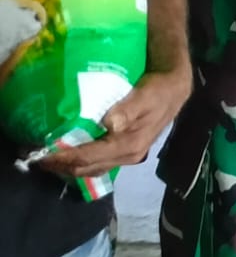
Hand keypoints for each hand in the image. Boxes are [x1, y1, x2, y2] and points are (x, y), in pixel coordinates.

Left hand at [37, 68, 190, 177]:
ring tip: (50, 158)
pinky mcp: (127, 150)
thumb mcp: (147, 95)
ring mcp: (128, 155)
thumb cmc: (160, 90)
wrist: (176, 88)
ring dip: (70, 167)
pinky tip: (72, 154)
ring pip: (92, 168)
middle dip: (62, 166)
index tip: (43, 154)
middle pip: (88, 168)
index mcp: (130, 145)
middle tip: (38, 158)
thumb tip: (110, 123)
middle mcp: (128, 155)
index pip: (90, 157)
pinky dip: (82, 162)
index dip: (64, 158)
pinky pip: (99, 163)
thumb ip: (129, 109)